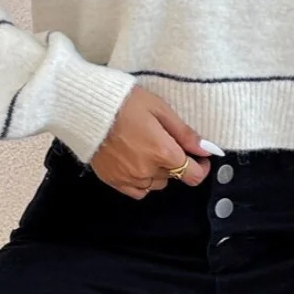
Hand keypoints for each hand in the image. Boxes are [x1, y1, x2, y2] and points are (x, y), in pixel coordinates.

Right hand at [89, 85, 220, 198]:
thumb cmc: (125, 102)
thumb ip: (184, 133)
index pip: (192, 174)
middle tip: (165, 142)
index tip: (200, 158)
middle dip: (176, 162)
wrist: (87, 107)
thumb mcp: (159, 109)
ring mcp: (129, 178)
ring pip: (156, 184)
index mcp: (163, 152)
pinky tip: (138, 165)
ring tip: (148, 151)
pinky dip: (143, 182)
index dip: (201, 167)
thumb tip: (206, 149)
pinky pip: (138, 191)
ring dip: (159, 172)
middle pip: (174, 176)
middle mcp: (147, 170)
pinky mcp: (113, 180)